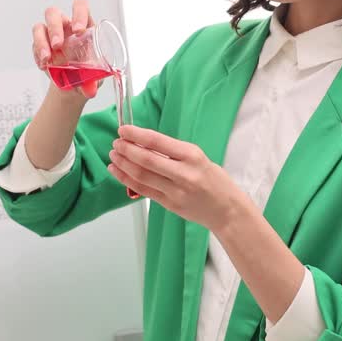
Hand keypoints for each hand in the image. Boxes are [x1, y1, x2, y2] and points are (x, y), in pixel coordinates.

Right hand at [32, 0, 99, 98]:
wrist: (74, 85)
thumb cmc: (88, 73)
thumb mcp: (94, 77)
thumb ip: (93, 82)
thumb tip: (91, 90)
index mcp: (84, 25)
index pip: (79, 7)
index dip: (78, 14)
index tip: (78, 31)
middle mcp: (65, 26)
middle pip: (54, 14)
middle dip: (54, 29)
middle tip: (58, 45)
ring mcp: (51, 35)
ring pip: (39, 27)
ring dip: (41, 42)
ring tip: (47, 59)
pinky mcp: (40, 46)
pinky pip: (34, 45)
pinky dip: (37, 56)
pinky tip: (44, 66)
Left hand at [107, 125, 252, 231]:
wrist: (227, 210)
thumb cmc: (216, 181)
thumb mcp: (199, 158)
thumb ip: (173, 152)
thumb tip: (144, 143)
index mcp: (192, 156)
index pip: (158, 142)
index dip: (137, 135)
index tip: (124, 130)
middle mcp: (184, 173)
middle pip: (146, 160)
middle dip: (127, 150)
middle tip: (116, 143)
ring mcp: (176, 191)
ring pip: (142, 176)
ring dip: (124, 164)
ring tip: (114, 155)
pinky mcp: (170, 204)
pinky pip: (143, 190)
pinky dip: (127, 180)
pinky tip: (118, 172)